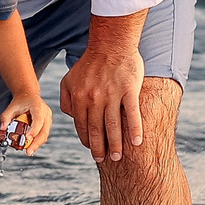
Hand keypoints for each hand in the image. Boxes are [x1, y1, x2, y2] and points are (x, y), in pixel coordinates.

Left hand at [0, 91, 51, 154]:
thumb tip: (2, 128)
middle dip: (36, 143)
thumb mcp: (11, 107)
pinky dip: (37, 141)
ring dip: (37, 144)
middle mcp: (45, 113)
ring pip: (45, 134)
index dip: (34, 130)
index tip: (27, 138)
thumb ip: (5, 117)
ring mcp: (48, 119)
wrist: (28, 95)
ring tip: (29, 151)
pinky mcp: (47, 124)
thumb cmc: (21, 101)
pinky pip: (43, 134)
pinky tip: (31, 146)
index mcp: (38, 107)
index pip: (38, 119)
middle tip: (28, 151)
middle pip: (44, 130)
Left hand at [58, 24, 144, 163]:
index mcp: (79, 97)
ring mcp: (112, 94)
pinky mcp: (129, 90)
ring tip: (118, 157)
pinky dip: (135, 129)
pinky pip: (132, 113)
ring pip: (113, 125)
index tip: (92, 150)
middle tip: (105, 160)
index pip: (82, 126)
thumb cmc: (90, 62)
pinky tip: (137, 142)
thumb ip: (66, 99)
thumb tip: (70, 118)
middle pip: (97, 129)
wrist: (111, 44)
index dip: (87, 140)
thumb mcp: (69, 79)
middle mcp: (94, 98)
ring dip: (116, 144)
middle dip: (100, 148)